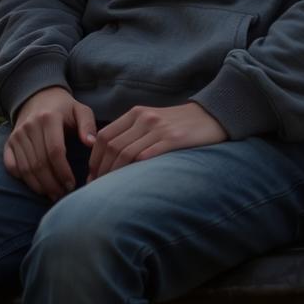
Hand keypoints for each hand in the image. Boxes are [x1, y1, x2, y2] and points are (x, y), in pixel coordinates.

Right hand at [4, 87, 96, 200]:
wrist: (38, 98)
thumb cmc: (64, 108)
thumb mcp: (80, 110)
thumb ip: (88, 125)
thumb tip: (91, 144)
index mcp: (49, 118)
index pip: (54, 151)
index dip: (63, 171)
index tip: (72, 185)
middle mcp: (29, 127)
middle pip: (39, 163)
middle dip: (52, 183)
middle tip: (63, 195)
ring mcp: (16, 136)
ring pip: (25, 168)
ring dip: (39, 186)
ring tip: (53, 195)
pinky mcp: (8, 144)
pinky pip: (12, 167)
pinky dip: (23, 180)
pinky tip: (37, 186)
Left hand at [88, 102, 227, 180]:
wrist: (211, 115)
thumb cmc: (178, 124)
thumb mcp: (152, 121)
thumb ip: (131, 133)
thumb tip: (108, 159)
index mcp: (136, 113)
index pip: (104, 136)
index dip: (94, 159)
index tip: (92, 177)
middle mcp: (145, 118)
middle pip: (112, 147)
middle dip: (101, 170)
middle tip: (97, 189)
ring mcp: (159, 128)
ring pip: (126, 153)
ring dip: (114, 175)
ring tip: (110, 191)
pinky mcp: (174, 138)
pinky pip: (147, 156)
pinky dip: (134, 170)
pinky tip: (130, 184)